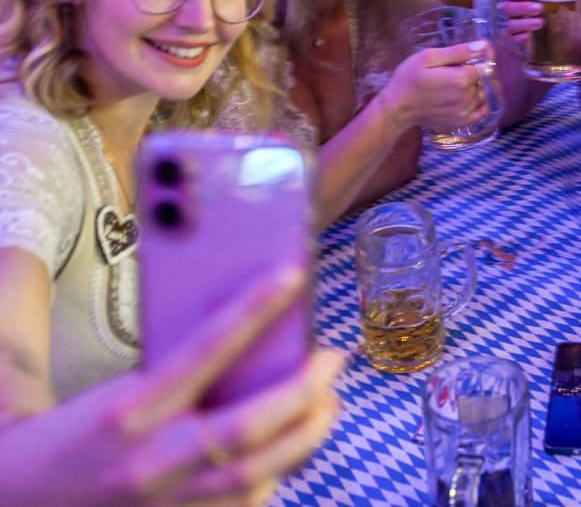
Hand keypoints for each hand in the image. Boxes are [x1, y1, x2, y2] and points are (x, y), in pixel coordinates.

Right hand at [0, 267, 343, 506]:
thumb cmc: (67, 440)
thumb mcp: (108, 390)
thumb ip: (159, 360)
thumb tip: (173, 306)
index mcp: (130, 411)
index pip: (204, 349)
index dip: (254, 310)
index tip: (292, 276)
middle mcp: (152, 461)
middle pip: (247, 427)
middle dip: (303, 390)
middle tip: (332, 358)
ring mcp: (170, 504)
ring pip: (257, 473)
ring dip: (305, 435)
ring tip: (328, 401)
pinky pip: (247, 504)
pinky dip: (279, 472)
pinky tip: (295, 444)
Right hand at [381, 41, 492, 132]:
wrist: (397, 108)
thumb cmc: (409, 78)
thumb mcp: (428, 57)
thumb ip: (458, 52)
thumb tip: (485, 45)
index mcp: (460, 79)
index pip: (483, 66)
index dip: (474, 60)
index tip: (460, 60)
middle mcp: (467, 98)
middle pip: (482, 80)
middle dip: (472, 74)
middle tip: (451, 72)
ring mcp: (465, 113)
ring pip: (481, 94)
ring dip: (473, 88)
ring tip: (453, 85)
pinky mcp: (461, 123)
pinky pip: (481, 111)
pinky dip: (477, 103)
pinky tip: (463, 97)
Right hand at [495, 0, 542, 47]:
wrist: (508, 35)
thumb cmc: (513, 9)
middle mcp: (501, 13)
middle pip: (508, 9)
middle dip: (524, 8)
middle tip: (539, 7)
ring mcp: (505, 28)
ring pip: (512, 25)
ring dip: (526, 23)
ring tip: (540, 22)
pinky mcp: (510, 42)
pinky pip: (514, 40)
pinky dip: (521, 38)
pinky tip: (527, 36)